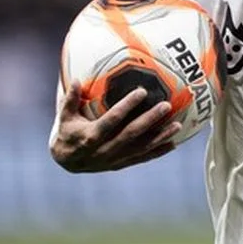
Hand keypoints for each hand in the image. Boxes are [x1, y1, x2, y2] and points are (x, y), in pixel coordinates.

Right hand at [50, 81, 181, 172]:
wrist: (68, 161)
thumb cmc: (68, 132)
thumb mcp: (65, 116)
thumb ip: (70, 99)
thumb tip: (74, 79)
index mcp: (91, 136)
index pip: (111, 120)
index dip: (127, 106)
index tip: (142, 91)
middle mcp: (104, 150)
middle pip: (131, 134)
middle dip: (150, 119)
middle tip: (166, 105)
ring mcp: (114, 159)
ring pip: (140, 148)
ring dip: (160, 137)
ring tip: (177, 125)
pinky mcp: (121, 164)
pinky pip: (142, 158)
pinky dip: (158, 152)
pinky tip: (173, 143)